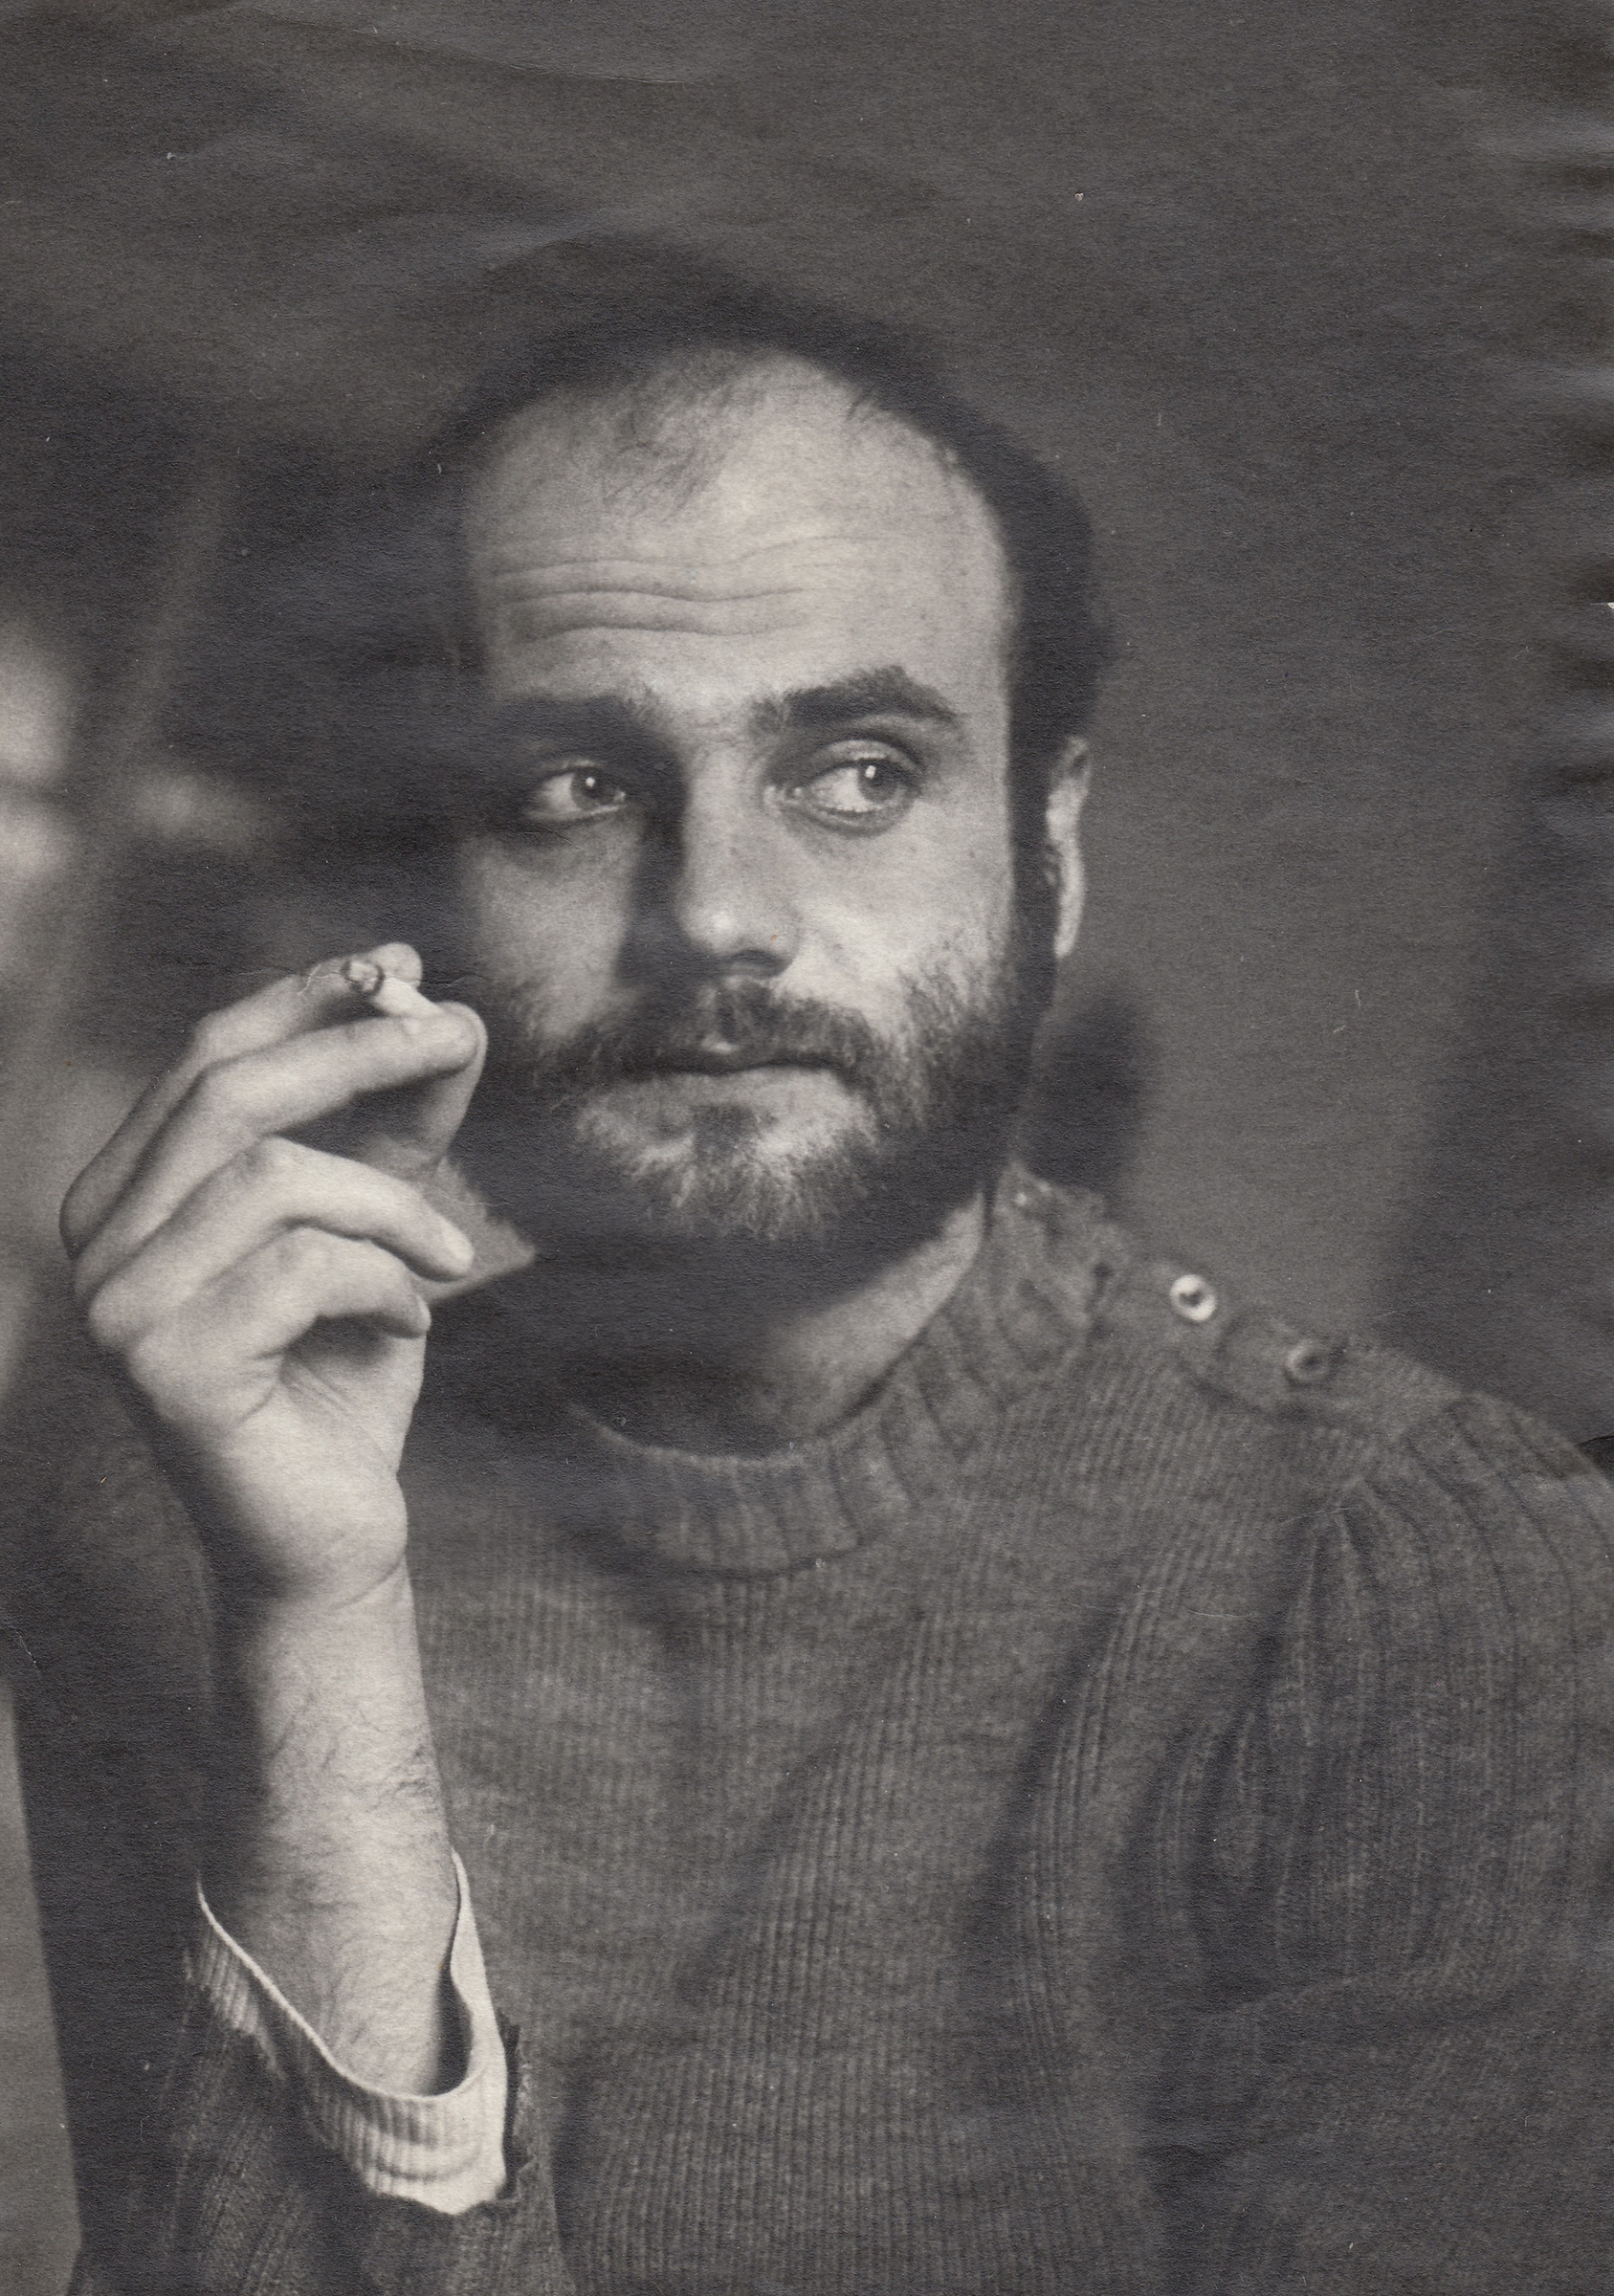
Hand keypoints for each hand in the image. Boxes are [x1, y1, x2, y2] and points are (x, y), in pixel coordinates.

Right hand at [61, 944, 487, 1614]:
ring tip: (449, 1254)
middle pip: (226, 1091)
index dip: (306, 999)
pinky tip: (413, 1326)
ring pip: (271, 1177)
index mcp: (128, 1194)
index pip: (207, 1058)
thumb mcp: (376, 1227)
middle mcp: (96, 1241)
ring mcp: (116, 1306)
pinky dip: (385, 1282)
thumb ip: (395, 1127)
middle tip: (461, 1038)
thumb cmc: (344, 1376)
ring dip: (392, 1203)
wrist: (328, 1537)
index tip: (404, 965)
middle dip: (358, 1049)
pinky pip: (301, 1268)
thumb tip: (444, 1011)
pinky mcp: (167, 1367)